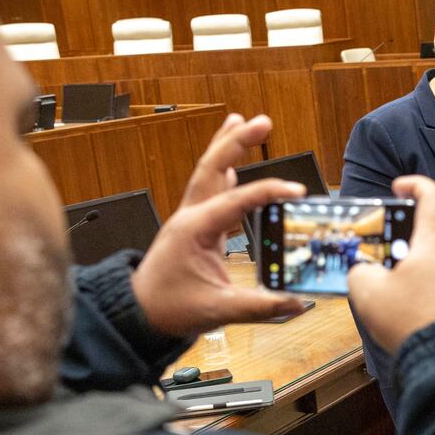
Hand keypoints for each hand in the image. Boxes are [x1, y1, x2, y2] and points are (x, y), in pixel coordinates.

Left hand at [131, 113, 307, 337]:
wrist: (138, 312)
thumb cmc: (168, 308)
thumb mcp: (216, 310)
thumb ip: (259, 307)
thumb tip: (295, 303)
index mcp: (195, 229)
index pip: (237, 201)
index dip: (268, 192)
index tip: (296, 191)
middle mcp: (190, 216)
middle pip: (214, 167)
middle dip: (237, 142)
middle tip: (262, 122)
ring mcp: (190, 218)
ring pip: (208, 172)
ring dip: (225, 146)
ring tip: (242, 122)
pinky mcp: (194, 226)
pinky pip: (210, 189)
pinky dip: (223, 170)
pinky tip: (233, 164)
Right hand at [349, 175, 434, 354]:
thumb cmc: (416, 322)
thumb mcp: (369, 292)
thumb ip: (361, 272)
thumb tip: (364, 272)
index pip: (434, 197)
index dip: (416, 185)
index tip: (401, 187)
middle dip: (410, 244)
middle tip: (388, 257)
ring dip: (422, 273)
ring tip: (399, 293)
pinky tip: (418, 314)